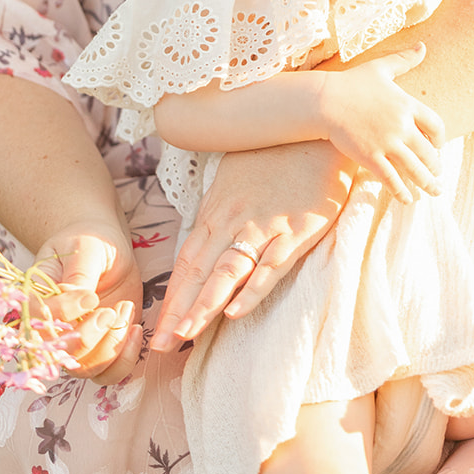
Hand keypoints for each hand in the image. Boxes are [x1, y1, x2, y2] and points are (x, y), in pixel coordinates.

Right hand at [34, 220, 142, 383]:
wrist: (104, 246)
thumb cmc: (89, 242)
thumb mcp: (86, 250)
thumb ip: (79, 276)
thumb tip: (74, 299)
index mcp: (36, 304)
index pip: (39, 324)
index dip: (65, 316)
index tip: (90, 296)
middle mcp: (51, 332)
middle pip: (61, 356)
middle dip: (88, 337)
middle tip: (109, 310)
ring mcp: (76, 344)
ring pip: (87, 370)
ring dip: (111, 346)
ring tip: (124, 310)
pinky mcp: (101, 349)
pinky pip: (109, 373)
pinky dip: (126, 359)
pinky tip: (136, 330)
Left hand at [151, 140, 354, 350]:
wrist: (315, 129)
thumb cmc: (275, 151)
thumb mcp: (235, 175)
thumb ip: (219, 207)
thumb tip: (203, 235)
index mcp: (217, 209)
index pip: (187, 259)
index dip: (172, 296)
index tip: (158, 328)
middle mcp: (235, 220)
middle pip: (201, 271)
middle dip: (179, 311)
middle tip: (161, 345)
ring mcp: (266, 226)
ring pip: (229, 271)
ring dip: (206, 305)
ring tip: (187, 335)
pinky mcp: (298, 230)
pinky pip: (272, 264)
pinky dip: (254, 289)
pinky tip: (237, 312)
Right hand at [314, 44, 444, 201]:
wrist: (325, 100)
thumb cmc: (352, 83)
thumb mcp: (381, 68)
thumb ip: (404, 59)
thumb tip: (422, 46)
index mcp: (408, 105)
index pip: (436, 125)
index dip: (441, 138)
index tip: (438, 146)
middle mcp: (402, 126)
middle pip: (429, 152)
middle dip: (436, 166)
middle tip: (438, 174)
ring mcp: (387, 143)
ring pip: (415, 169)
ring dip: (427, 183)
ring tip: (433, 191)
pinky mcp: (370, 157)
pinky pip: (392, 179)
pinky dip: (402, 191)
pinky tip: (407, 199)